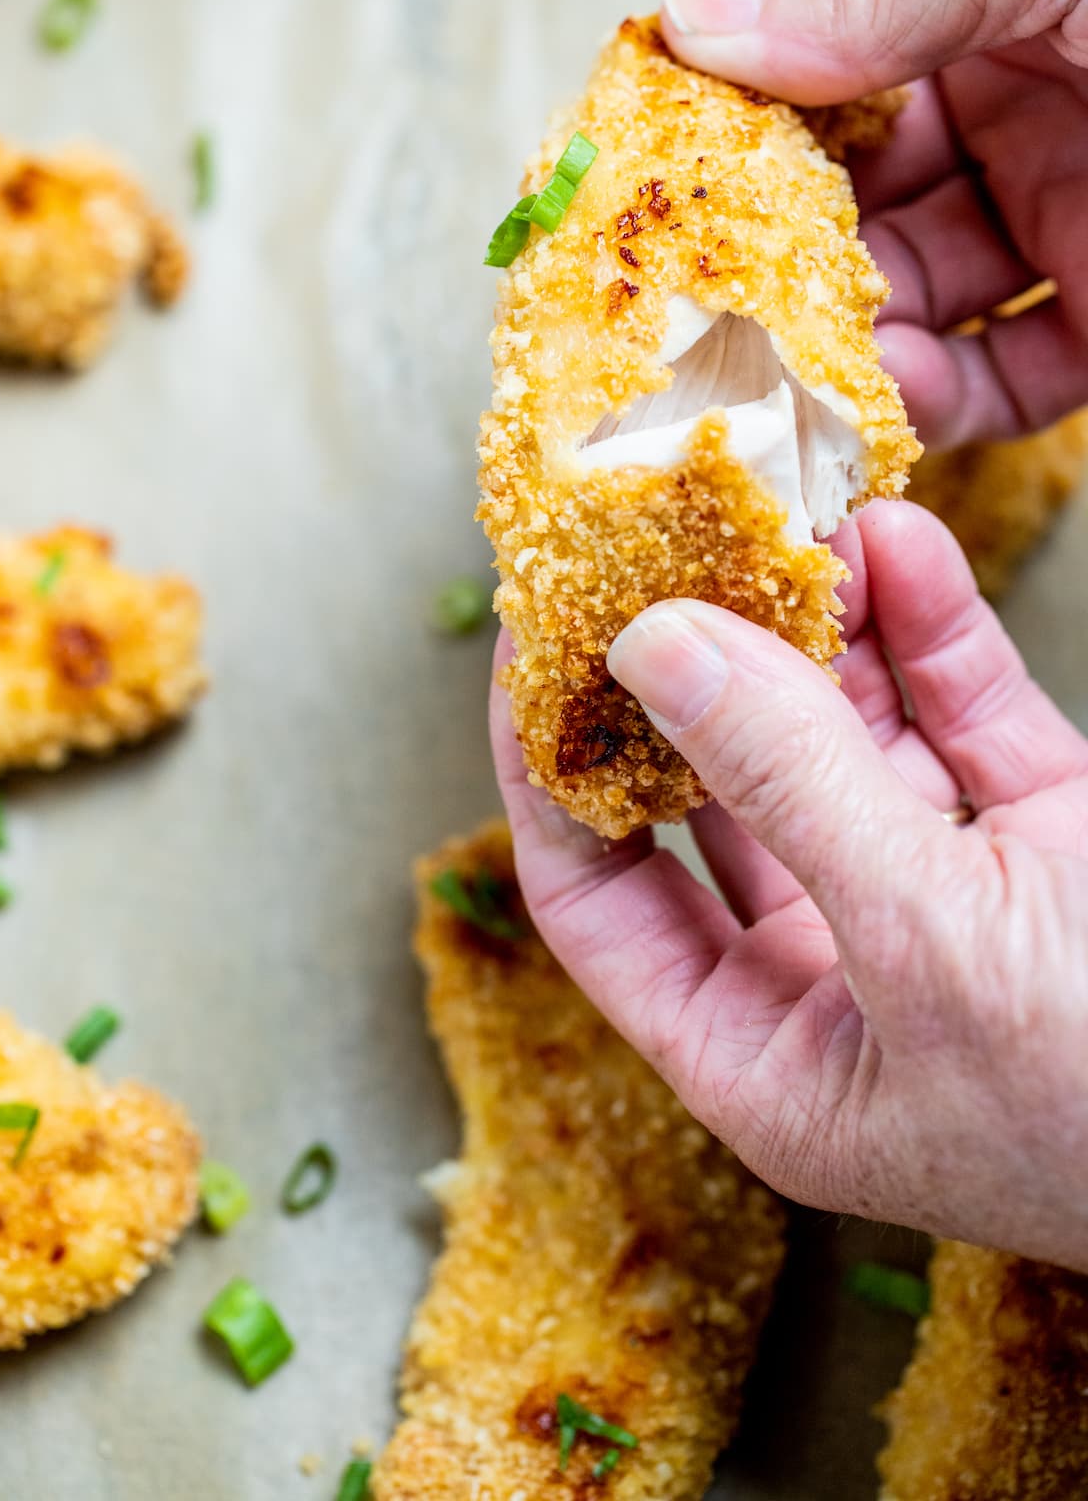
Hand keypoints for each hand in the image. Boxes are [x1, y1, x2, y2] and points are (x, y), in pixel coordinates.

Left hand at [490, 501, 1087, 1269]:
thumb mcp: (932, 948)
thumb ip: (790, 789)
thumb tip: (651, 649)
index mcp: (767, 1054)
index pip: (601, 898)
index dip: (549, 774)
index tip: (530, 645)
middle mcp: (835, 971)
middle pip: (715, 795)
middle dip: (688, 671)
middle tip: (643, 546)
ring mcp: (939, 894)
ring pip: (839, 736)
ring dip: (815, 625)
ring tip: (785, 513)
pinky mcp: (1039, 833)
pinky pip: (955, 715)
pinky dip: (924, 630)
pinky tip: (892, 542)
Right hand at [659, 0, 1087, 452]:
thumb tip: (695, 18)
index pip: (819, 35)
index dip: (726, 100)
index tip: (645, 167)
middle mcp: (1018, 89)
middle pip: (849, 183)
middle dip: (770, 248)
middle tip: (690, 306)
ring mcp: (1066, 209)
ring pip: (908, 294)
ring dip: (841, 342)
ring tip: (779, 378)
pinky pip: (996, 374)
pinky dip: (937, 402)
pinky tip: (889, 411)